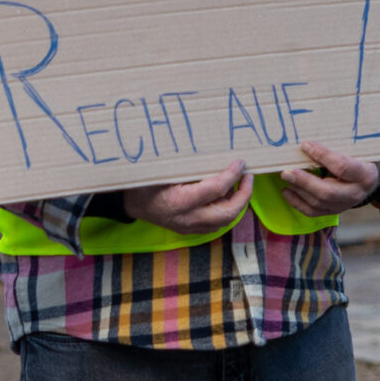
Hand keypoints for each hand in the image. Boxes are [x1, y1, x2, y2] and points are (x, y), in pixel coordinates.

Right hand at [122, 159, 252, 234]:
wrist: (131, 204)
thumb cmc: (144, 182)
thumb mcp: (161, 169)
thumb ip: (187, 164)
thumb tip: (214, 150)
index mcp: (180, 201)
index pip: (216, 189)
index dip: (232, 175)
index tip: (241, 162)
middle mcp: (187, 218)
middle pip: (228, 212)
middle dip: (244, 195)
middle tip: (249, 176)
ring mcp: (189, 227)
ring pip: (224, 221)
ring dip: (237, 203)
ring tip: (240, 184)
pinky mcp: (190, 230)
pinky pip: (216, 224)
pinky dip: (226, 210)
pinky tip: (226, 196)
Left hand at [278, 141, 379, 218]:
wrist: (368, 180)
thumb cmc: (358, 160)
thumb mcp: (354, 152)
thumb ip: (335, 149)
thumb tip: (307, 143)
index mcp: (365, 175)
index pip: (342, 167)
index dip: (323, 156)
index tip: (305, 146)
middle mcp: (356, 194)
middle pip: (327, 192)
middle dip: (304, 181)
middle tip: (287, 172)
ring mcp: (344, 206)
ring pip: (318, 202)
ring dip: (298, 190)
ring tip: (286, 177)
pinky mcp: (333, 212)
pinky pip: (313, 212)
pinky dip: (297, 202)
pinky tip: (287, 191)